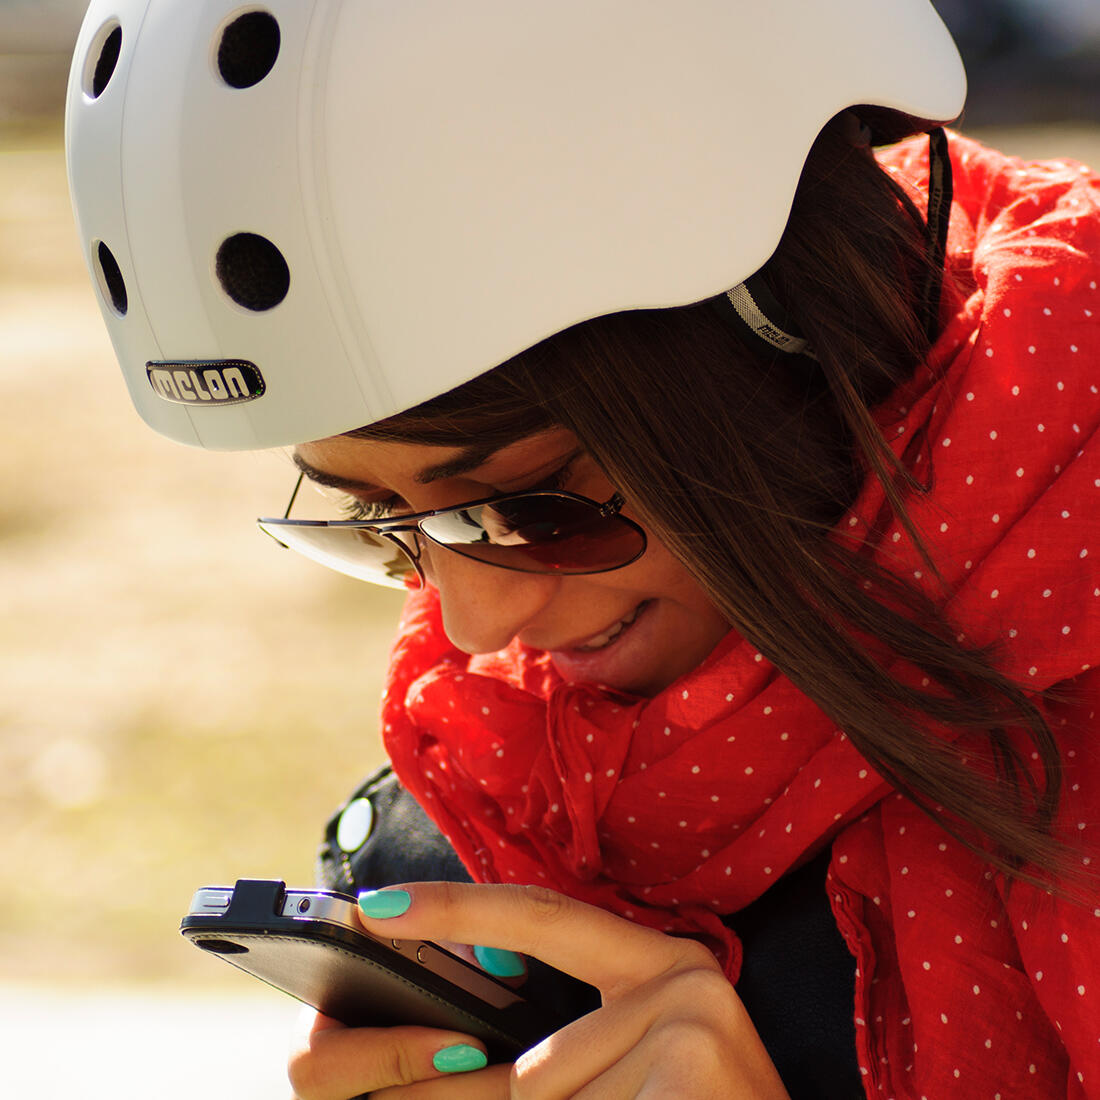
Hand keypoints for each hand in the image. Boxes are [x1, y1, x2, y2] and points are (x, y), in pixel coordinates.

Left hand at [290, 881, 788, 1098]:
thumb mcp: (629, 1077)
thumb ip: (555, 1061)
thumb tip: (450, 1052)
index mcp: (665, 963)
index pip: (541, 918)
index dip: (455, 910)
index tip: (375, 910)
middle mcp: (683, 977)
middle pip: (533, 1070)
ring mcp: (692, 1024)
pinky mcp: (691, 1072)